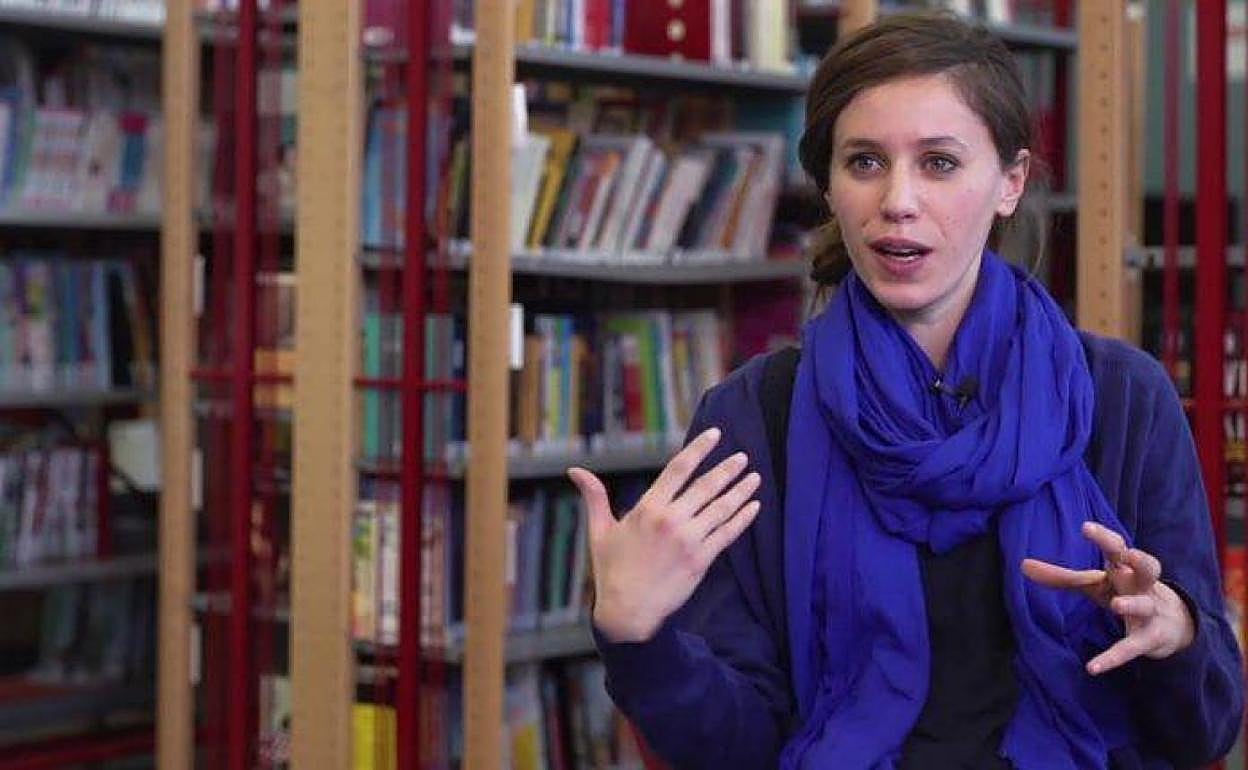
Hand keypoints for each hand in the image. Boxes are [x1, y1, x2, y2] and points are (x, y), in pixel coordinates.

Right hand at [567, 427, 761, 643]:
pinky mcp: (701, 560)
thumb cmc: (611, 572)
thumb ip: (594, 497)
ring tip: (754, 477)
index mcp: (647, 508)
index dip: (699, 449)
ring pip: (721, 508)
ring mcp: (688, 540)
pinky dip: (743, 518)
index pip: (678, 469)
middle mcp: (671, 519)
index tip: (715, 435)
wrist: (627, 612)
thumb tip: (575, 471)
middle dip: (727, 469)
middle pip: (705, 486)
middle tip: (743, 457)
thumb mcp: (600, 531)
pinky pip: (727, 534)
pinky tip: (754, 506)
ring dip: (740, 490)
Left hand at [1021, 521, 1195, 675]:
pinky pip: (1131, 648)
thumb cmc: (1126, 594)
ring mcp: (1149, 612)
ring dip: (1132, 604)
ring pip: (1146, 605)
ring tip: (1116, 604)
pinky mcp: (1149, 639)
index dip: (1104, 537)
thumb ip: (1062, 576)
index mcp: (1125, 569)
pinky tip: (1092, 668)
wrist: (1173, 625)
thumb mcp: (1095, 585)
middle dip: (1140, 560)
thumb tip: (1023, 565)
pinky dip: (1112, 658)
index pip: (1118, 547)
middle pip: (1147, 567)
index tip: (1086, 527)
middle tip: (1127, 554)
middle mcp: (1141, 586)